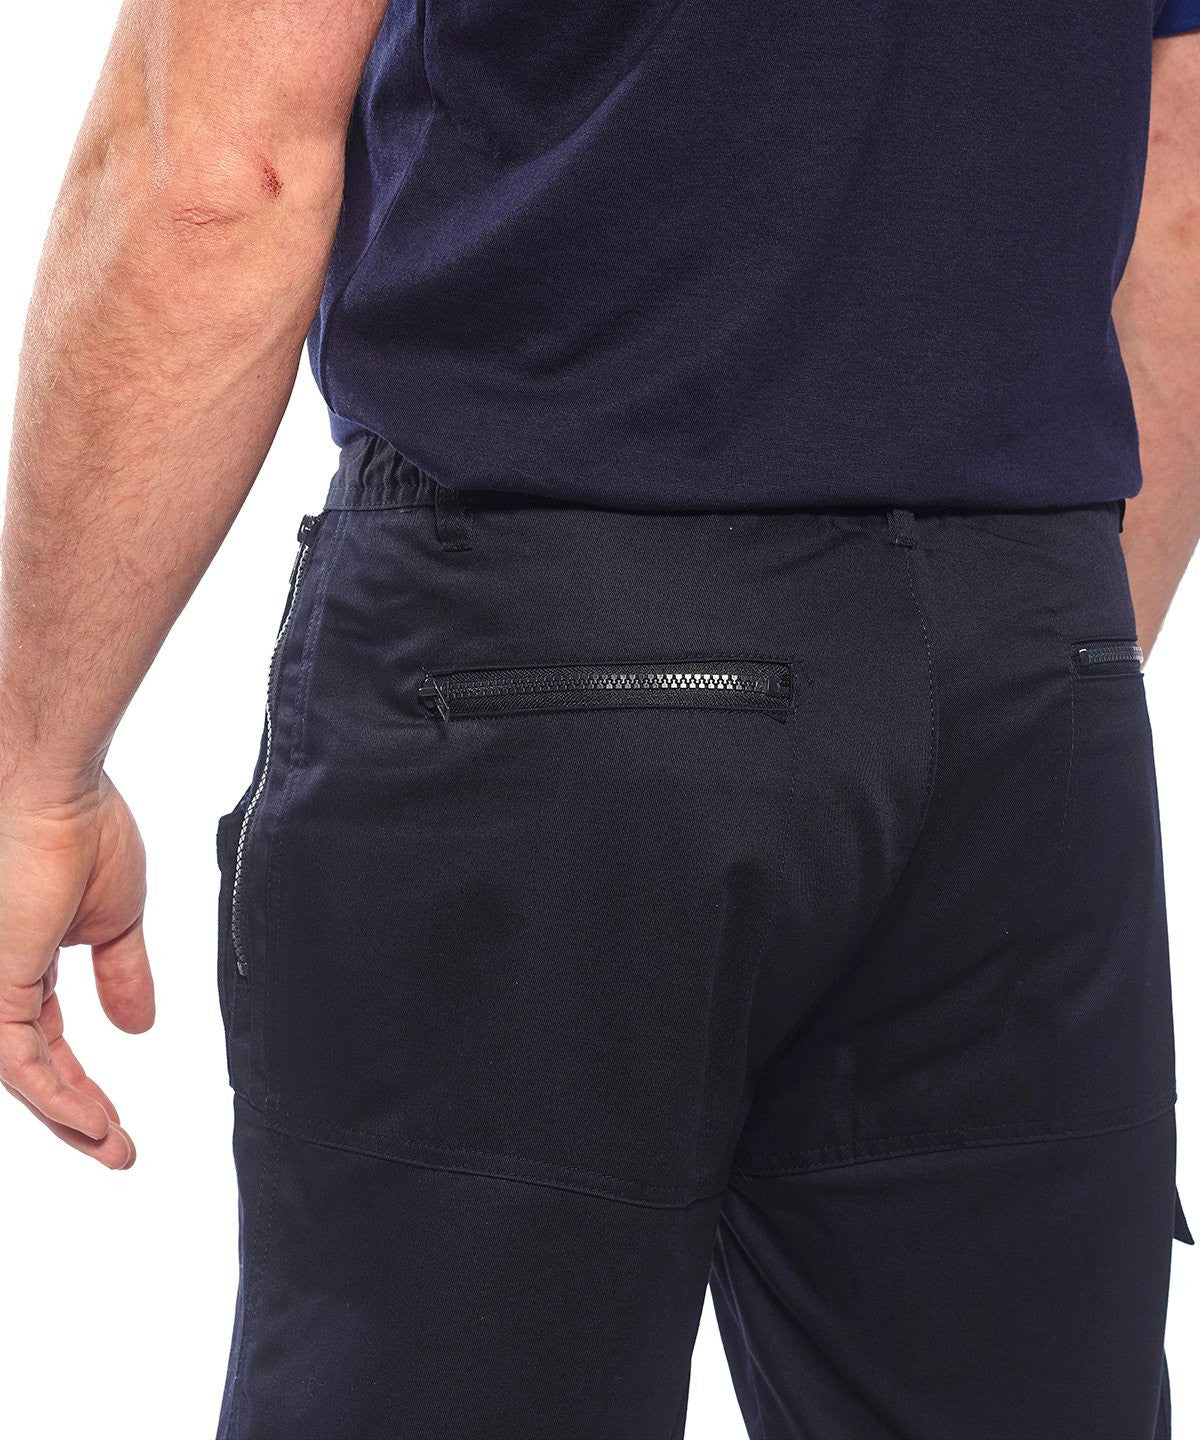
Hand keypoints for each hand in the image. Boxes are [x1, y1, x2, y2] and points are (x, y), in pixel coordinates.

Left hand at [0, 773, 152, 1167]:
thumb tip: (139, 1027)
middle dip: (74, 1112)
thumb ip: (122, 975)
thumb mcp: (115, 919)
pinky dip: (58, 1097)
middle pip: (31, 1068)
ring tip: (113, 1147)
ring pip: (22, 1074)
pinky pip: (20, 1063)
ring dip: (68, 1117)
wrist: (55, 789)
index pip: (45, 1041)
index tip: (118, 1119)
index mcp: (22, 959)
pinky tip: (93, 1123)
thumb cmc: (81, 827)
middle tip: (117, 1148)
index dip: (81, 1082)